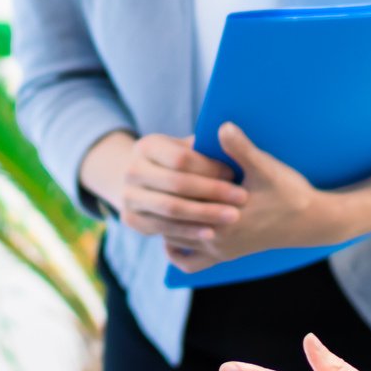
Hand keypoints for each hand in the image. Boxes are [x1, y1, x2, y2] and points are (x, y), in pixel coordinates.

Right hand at [84, 132, 246, 246]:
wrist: (141, 181)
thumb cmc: (176, 163)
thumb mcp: (185, 149)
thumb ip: (204, 147)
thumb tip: (232, 138)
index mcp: (146, 146)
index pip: (181, 158)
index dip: (210, 167)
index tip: (235, 174)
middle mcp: (132, 170)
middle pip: (177, 183)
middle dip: (213, 191)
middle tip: (242, 198)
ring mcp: (128, 196)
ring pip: (171, 208)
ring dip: (205, 214)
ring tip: (232, 216)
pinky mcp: (130, 219)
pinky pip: (163, 228)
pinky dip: (189, 231)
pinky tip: (211, 233)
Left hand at [165, 124, 335, 269]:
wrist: (311, 222)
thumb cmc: (289, 192)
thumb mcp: (266, 167)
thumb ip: (241, 148)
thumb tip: (222, 126)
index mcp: (224, 217)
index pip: (182, 201)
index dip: (171, 182)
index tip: (163, 165)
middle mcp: (218, 239)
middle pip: (173, 221)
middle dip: (163, 201)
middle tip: (154, 181)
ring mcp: (220, 251)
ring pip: (176, 241)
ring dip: (166, 222)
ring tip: (161, 198)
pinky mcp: (225, 256)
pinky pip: (190, 262)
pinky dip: (177, 249)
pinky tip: (173, 229)